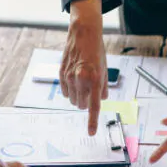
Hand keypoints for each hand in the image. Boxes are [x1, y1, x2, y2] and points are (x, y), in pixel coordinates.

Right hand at [60, 0, 106, 135]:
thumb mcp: (105, 69)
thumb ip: (103, 88)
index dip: (92, 121)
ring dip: (78, 97)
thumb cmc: (96, 51)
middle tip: (89, 91)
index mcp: (95, 79)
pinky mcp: (61, 74)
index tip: (91, 133)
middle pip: (82, 106)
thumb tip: (100, 100)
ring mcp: (69, 77)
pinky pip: (65, 92)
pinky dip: (70, 90)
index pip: (94, 106)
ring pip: (73, 100)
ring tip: (82, 82)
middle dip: (86, 103)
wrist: (83, 33)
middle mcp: (81, 79)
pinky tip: (74, 79)